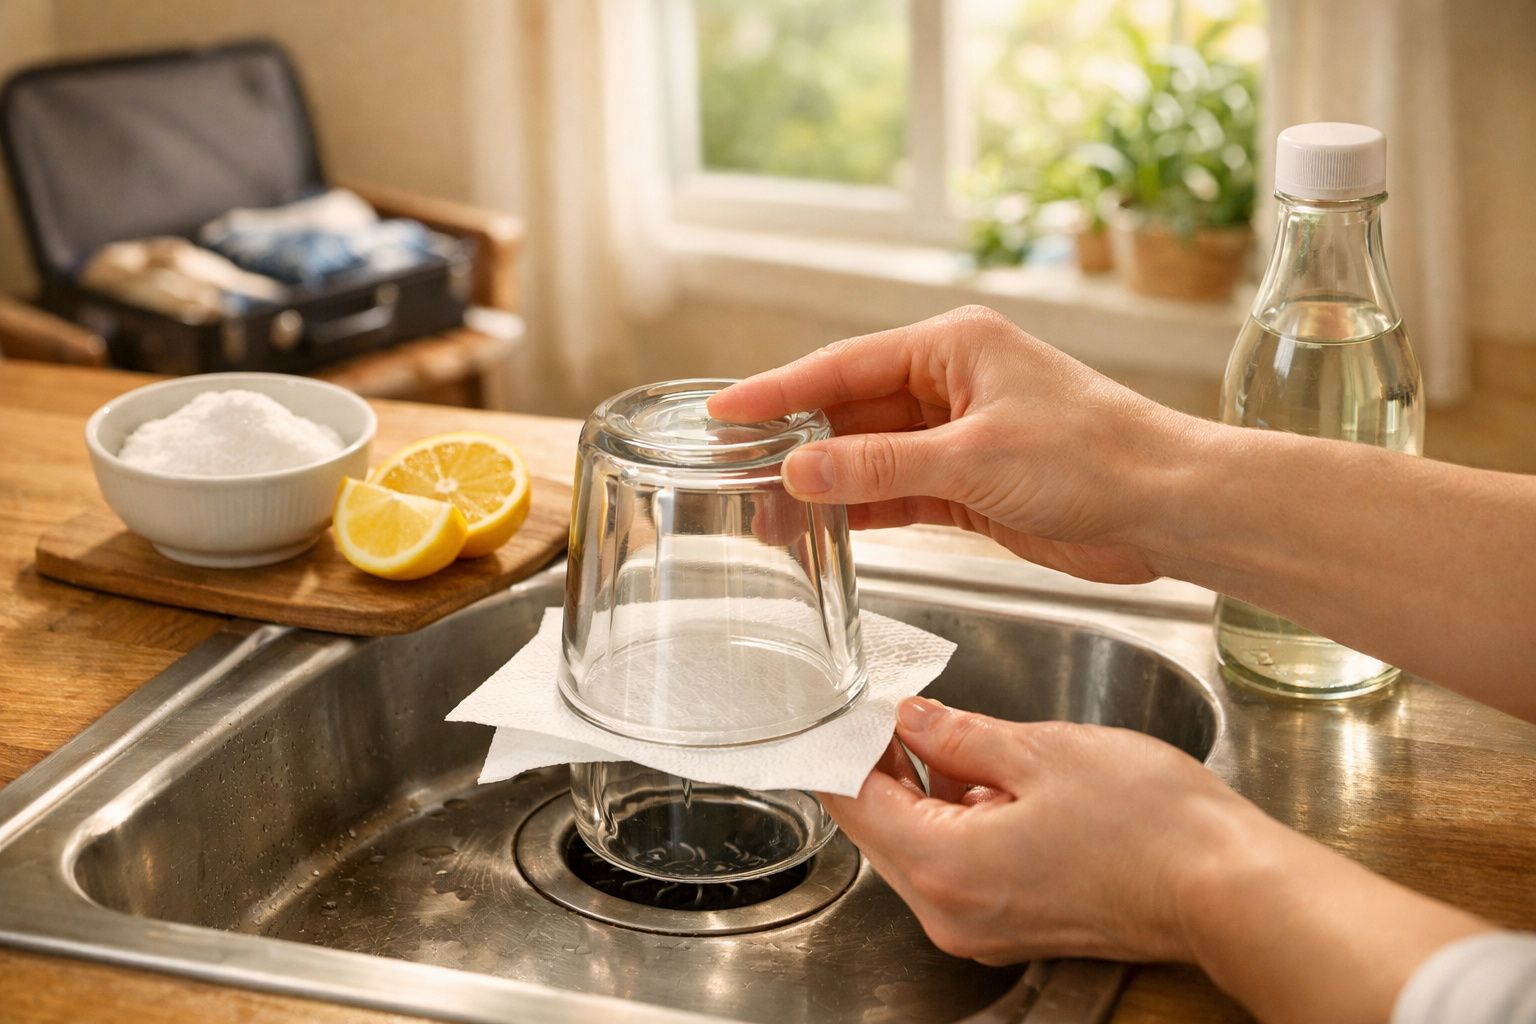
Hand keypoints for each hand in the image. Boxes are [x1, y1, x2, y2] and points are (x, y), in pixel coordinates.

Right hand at [708, 305, 1207, 583]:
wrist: (1169, 508)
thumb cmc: (1094, 458)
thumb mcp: (974, 459)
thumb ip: (880, 466)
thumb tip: (798, 469)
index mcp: (951, 348)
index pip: (842, 366)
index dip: (777, 391)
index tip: (721, 414)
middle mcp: (951, 385)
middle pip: (849, 413)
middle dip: (793, 447)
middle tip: (730, 476)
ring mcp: (960, 436)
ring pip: (869, 458)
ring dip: (822, 486)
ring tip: (765, 518)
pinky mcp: (973, 486)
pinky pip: (898, 493)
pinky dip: (861, 510)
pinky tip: (821, 529)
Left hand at [826, 698, 1492, 1023]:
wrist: (1230, 889)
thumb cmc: (1150, 823)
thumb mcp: (1041, 751)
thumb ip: (959, 734)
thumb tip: (910, 718)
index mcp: (942, 866)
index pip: (852, 800)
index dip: (844, 744)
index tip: (848, 704)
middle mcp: (948, 912)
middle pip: (878, 829)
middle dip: (881, 765)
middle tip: (895, 708)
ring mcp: (980, 928)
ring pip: (916, 848)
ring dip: (922, 793)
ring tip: (951, 735)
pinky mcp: (1013, 927)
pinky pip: (957, 869)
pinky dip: (958, 822)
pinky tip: (990, 780)